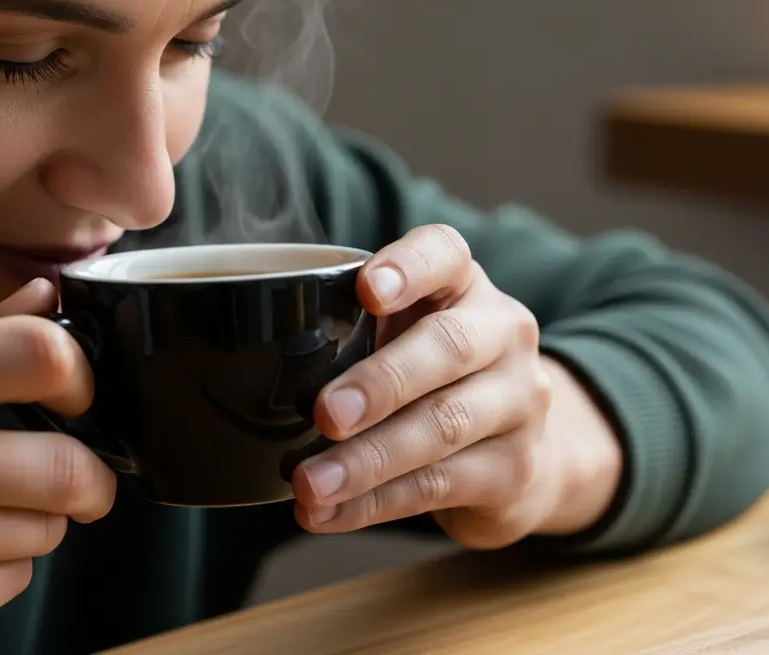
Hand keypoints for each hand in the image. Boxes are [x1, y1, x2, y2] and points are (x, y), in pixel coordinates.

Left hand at [291, 225, 623, 548]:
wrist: (518, 445)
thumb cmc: (429, 375)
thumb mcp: (400, 335)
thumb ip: (348, 330)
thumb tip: (248, 362)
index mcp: (464, 284)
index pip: (444, 254)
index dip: (408, 267)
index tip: (366, 289)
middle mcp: (503, 332)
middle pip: (449, 347)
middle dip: (381, 383)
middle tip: (324, 414)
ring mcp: (519, 401)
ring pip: (444, 425)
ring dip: (368, 460)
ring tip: (310, 483)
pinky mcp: (515, 468)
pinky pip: (440, 485)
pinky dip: (376, 504)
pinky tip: (330, 514)